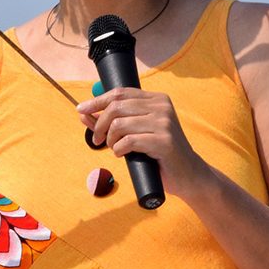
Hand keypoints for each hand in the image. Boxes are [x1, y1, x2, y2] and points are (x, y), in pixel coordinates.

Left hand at [76, 87, 211, 198]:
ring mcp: (164, 123)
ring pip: (120, 124)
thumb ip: (110, 122)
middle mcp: (162, 106)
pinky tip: (123, 154)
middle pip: (116, 107)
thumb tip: (83, 113)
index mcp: (156, 99)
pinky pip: (128, 141)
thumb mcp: (134, 133)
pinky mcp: (164, 141)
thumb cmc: (158, 153)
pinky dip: (119, 150)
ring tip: (115, 148)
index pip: (120, 93)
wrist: (188, 174)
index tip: (80, 109)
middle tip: (98, 140)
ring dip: (111, 140)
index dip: (97, 101)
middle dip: (100, 124)